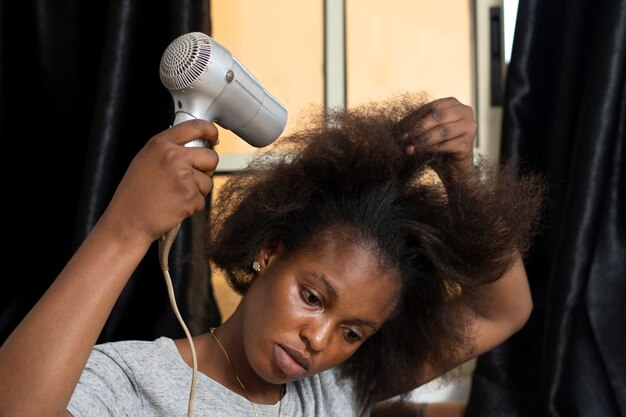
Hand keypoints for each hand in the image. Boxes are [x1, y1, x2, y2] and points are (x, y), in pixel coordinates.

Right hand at [100, 119, 218, 245]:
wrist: (127, 220)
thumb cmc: (135, 194)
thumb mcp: (146, 160)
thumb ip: (168, 150)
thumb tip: (195, 147)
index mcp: (161, 144)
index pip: (195, 126)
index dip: (210, 131)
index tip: (215, 137)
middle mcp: (173, 157)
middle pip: (211, 157)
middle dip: (207, 169)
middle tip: (191, 179)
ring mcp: (183, 176)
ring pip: (208, 181)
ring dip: (197, 191)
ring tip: (175, 196)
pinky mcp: (189, 196)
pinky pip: (202, 200)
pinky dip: (192, 207)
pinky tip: (174, 207)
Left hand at [406, 97, 476, 181]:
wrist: (453, 169)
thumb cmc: (437, 146)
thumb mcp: (426, 131)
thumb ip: (416, 124)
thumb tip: (395, 126)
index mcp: (453, 104)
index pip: (431, 107)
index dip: (414, 117)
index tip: (400, 129)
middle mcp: (465, 112)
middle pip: (437, 117)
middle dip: (418, 128)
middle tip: (404, 138)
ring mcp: (469, 127)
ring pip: (442, 131)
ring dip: (423, 140)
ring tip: (409, 148)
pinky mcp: (468, 144)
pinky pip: (445, 145)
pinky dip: (431, 149)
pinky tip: (420, 152)